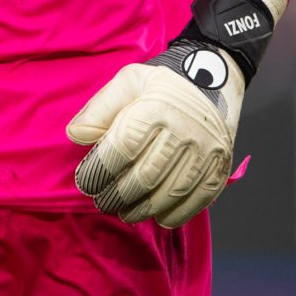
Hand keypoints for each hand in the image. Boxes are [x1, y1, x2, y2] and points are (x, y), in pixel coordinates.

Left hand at [67, 40, 243, 227]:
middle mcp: (185, 130)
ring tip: (125, 211)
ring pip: (169, 193)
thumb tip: (76, 135)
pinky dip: (174, 214)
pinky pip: (197, 201)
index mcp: (157, 107)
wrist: (212, 81)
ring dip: (142, 209)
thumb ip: (99, 109)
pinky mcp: (220, 167)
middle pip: (145, 176)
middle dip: (117, 195)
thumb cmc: (162, 86)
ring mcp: (206, 152)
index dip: (101, 169)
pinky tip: (157, 214)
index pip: (123, 146)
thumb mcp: (127, 82)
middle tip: (103, 201)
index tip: (87, 181)